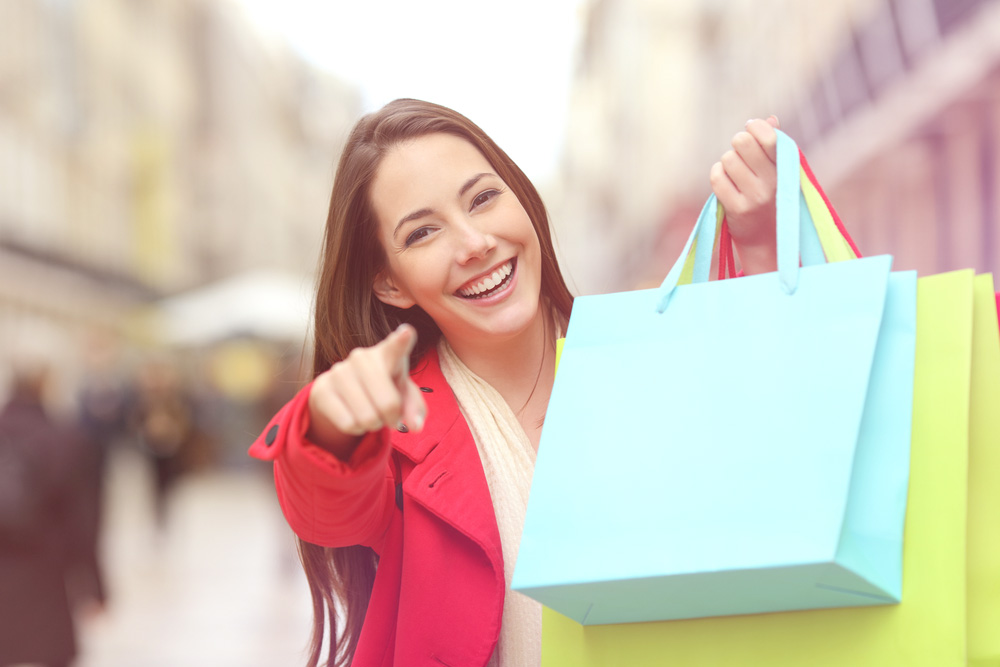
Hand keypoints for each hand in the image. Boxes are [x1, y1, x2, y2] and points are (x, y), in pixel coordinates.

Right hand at [307, 324, 426, 459]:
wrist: (344, 392)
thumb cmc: (383, 389)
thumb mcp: (403, 395)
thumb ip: (414, 407)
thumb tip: (415, 426)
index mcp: (388, 354)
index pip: (396, 346)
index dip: (402, 340)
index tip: (407, 333)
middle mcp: (362, 357)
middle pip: (389, 404)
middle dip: (392, 419)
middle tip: (389, 416)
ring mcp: (339, 371)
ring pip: (368, 418)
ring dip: (374, 425)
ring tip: (370, 414)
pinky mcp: (321, 388)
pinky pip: (348, 424)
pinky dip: (356, 430)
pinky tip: (353, 417)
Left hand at [709, 116, 779, 274]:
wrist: (767, 240)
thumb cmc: (772, 198)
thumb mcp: (779, 172)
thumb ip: (773, 145)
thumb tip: (768, 119)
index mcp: (787, 168)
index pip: (770, 136)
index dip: (755, 126)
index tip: (751, 128)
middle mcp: (774, 182)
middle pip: (742, 142)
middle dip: (737, 143)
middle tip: (740, 154)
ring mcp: (755, 196)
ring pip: (727, 159)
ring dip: (727, 162)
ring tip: (735, 174)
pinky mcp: (737, 209)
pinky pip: (717, 177)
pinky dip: (717, 175)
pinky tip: (724, 182)